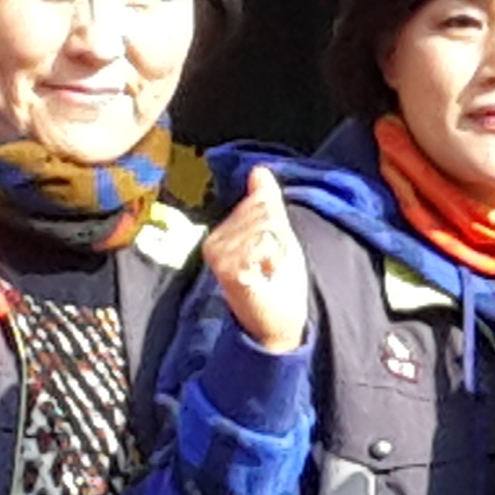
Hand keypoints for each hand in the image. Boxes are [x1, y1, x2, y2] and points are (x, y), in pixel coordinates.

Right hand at [204, 166, 310, 351]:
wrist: (279, 325)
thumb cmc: (278, 281)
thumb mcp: (278, 236)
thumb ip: (268, 204)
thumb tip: (259, 170)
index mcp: (222, 233)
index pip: (260, 202)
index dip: (279, 226)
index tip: (273, 252)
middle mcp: (214, 243)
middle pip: (264, 213)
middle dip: (280, 238)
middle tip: (273, 264)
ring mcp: (220, 257)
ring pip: (265, 228)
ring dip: (279, 251)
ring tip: (269, 271)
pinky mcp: (230, 270)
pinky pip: (262, 244)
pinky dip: (276, 260)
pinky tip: (267, 276)